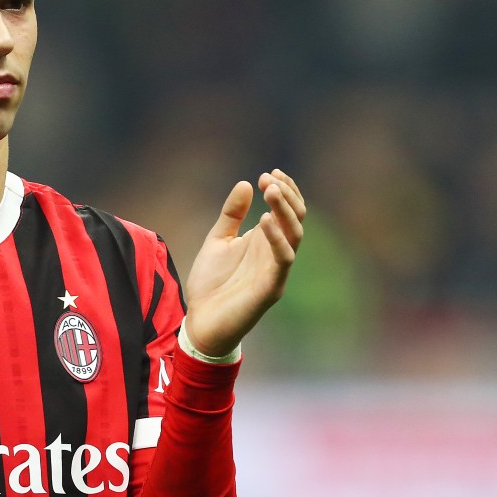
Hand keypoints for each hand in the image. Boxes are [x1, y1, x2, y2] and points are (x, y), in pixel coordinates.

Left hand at [183, 170, 305, 357]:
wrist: (201, 323)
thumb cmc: (211, 284)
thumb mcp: (217, 241)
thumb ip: (231, 215)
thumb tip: (245, 184)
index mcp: (265, 241)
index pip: (287, 211)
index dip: (283, 190)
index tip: (268, 173)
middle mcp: (275, 253)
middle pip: (296, 218)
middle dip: (286, 195)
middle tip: (269, 178)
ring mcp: (276, 270)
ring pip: (295, 235)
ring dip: (284, 211)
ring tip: (270, 191)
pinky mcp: (271, 288)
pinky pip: (283, 260)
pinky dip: (277, 239)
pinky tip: (264, 220)